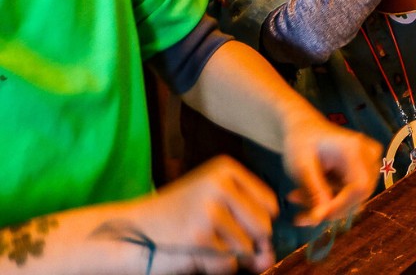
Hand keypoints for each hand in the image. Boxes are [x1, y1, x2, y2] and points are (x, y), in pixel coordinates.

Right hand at [102, 157, 278, 274]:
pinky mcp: (197, 237)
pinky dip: (214, 265)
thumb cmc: (177, 219)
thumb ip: (248, 231)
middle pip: (263, 227)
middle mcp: (220, 184)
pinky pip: (228, 263)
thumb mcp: (215, 210)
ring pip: (246, 248)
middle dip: (247, 242)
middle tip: (215, 236)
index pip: (269, 204)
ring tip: (199, 240)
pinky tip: (192, 251)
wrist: (127, 231)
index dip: (256, 223)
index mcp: (226, 169)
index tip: (233, 223)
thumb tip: (267, 259)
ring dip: (226, 254)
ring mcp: (208, 210)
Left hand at [278, 113, 380, 228]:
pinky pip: (351, 195)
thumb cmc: (301, 141)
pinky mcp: (366, 171)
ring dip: (325, 206)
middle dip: (328, 209)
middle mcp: (369, 156)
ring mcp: (370, 164)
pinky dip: (329, 200)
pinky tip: (307, 194)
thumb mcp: (301, 166)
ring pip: (353, 199)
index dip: (340, 206)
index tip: (314, 217)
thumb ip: (313, 191)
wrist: (305, 129)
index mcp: (355, 149)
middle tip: (299, 215)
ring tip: (297, 198)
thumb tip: (318, 220)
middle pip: (358, 196)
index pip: (359, 186)